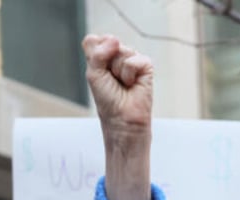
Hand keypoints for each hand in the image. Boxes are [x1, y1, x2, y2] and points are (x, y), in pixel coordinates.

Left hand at [82, 34, 153, 199]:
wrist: (123, 121)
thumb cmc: (108, 102)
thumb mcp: (94, 75)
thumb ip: (97, 54)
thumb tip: (113, 39)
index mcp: (101, 59)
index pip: (93, 40)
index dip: (94, 52)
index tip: (97, 71)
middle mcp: (116, 57)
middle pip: (108, 43)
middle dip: (106, 64)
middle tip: (111, 81)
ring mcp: (131, 61)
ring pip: (121, 51)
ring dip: (118, 71)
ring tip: (122, 85)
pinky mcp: (146, 67)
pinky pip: (135, 59)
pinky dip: (130, 74)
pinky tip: (132, 85)